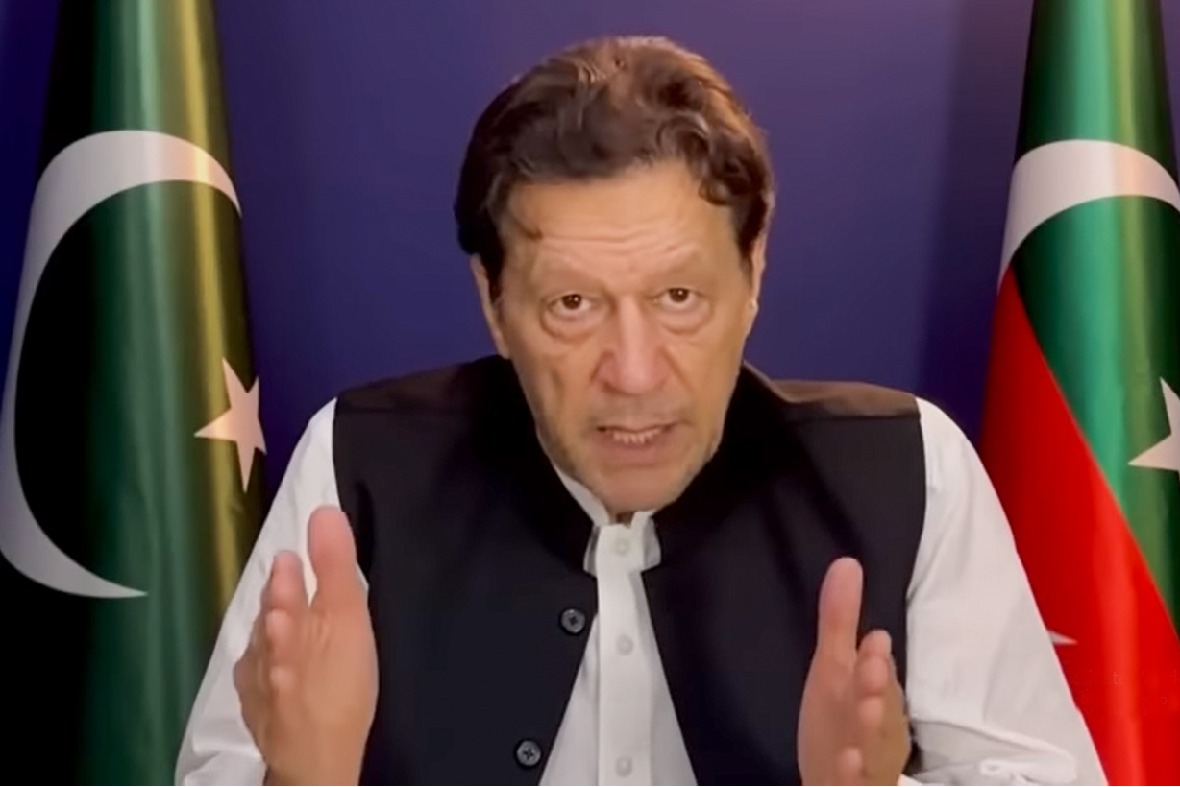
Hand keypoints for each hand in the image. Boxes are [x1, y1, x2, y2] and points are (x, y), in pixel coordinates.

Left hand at [234, 506, 377, 784]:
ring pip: (262, 642)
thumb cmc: (340, 685)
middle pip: (270, 610)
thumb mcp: (347, 618)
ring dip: (274, 628)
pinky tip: (277, 670)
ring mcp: (255, 678)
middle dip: (281, 595)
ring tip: (288, 622)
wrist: (315, 758)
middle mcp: (261, 642)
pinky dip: (269, 665)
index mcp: (283, 614)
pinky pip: (259, 675)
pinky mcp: (256, 708)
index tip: (299, 554)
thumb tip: (322, 511)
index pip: (285, 577)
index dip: (293, 565)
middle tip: (293, 581)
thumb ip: (334, 566)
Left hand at [798, 558, 910, 784]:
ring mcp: (863, 763)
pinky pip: (854, 784)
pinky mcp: (850, 786)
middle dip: (876, 690)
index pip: (877, 679)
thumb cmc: (840, 721)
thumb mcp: (837, 670)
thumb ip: (840, 621)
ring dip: (870, 733)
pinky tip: (844, 764)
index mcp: (874, 699)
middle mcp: (873, 730)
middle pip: (879, 711)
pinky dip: (851, 777)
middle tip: (873, 669)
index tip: (872, 641)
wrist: (836, 785)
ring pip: (872, 749)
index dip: (874, 663)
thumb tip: (847, 564)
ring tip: (867, 712)